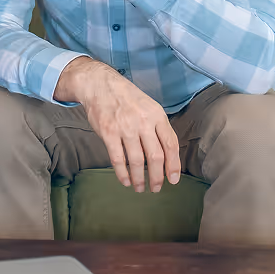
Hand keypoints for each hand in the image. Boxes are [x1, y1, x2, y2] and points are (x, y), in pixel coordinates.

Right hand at [56, 57, 180, 192]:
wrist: (100, 85)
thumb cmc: (128, 98)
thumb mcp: (149, 107)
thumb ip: (158, 128)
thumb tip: (167, 156)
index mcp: (157, 115)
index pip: (170, 144)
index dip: (173, 165)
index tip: (173, 180)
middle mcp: (143, 121)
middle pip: (155, 156)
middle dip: (157, 177)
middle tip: (157, 188)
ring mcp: (125, 127)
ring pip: (136, 161)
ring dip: (139, 178)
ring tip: (140, 188)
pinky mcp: (108, 132)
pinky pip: (117, 159)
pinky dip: (122, 173)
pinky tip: (126, 181)